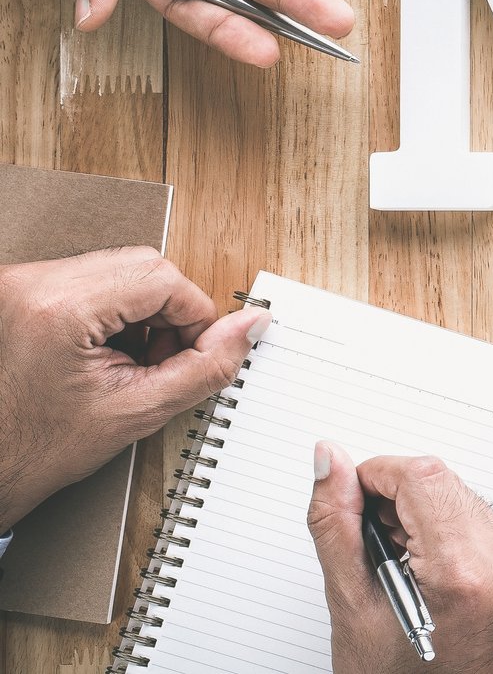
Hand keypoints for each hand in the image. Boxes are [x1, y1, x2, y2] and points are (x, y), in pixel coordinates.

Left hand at [0, 247, 265, 531]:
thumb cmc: (39, 447)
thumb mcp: (137, 411)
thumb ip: (205, 366)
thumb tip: (250, 327)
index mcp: (59, 308)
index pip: (162, 278)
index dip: (193, 317)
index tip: (192, 354)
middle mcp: (33, 283)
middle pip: (143, 265)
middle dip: (168, 311)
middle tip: (159, 359)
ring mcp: (22, 283)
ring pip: (121, 268)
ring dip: (143, 310)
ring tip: (129, 359)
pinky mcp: (21, 290)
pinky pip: (91, 278)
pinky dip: (114, 311)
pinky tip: (106, 350)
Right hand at [307, 445, 492, 673]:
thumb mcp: (352, 608)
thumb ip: (337, 525)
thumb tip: (330, 459)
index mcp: (463, 576)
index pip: (424, 477)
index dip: (381, 475)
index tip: (356, 495)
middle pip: (450, 488)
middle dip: (404, 502)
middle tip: (375, 544)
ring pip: (475, 507)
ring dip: (433, 521)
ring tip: (404, 570)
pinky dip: (462, 543)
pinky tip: (435, 580)